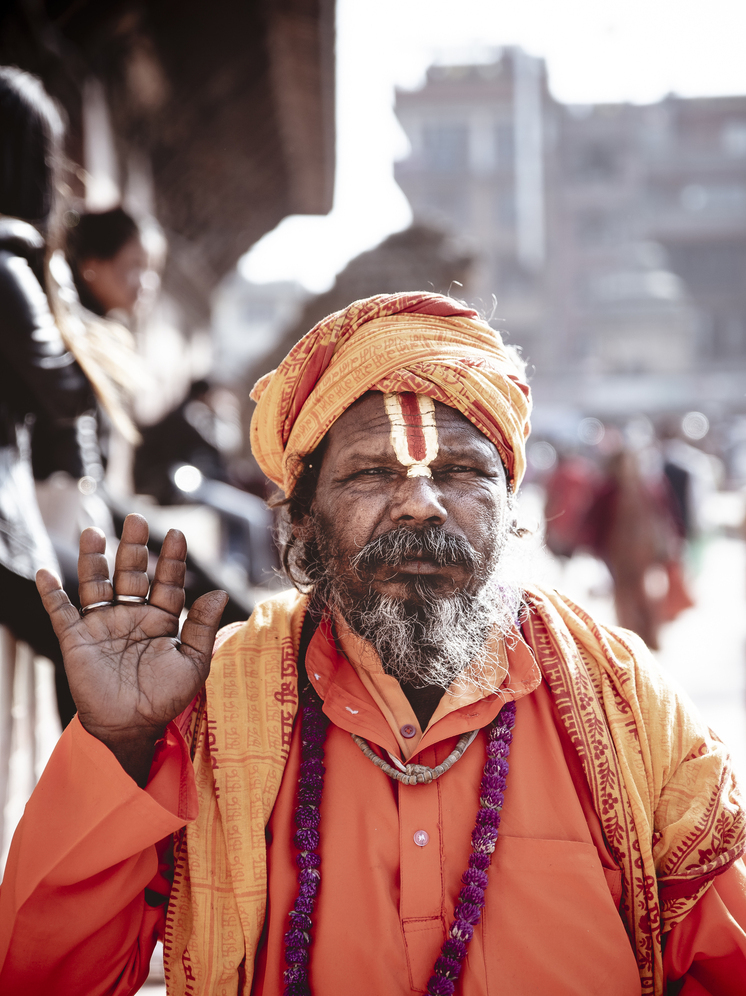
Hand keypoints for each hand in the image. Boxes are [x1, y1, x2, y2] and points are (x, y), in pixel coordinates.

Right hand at [36, 513, 227, 783]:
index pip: (167, 582)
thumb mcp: (193, 663)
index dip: (172, 559)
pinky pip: (62, 612)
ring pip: (97, 584)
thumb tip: (219, 591)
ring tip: (92, 531)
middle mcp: (132, 616)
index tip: (177, 534)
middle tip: (136, 518)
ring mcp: (104, 625)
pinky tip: (45, 572)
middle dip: (134, 547)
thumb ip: (203, 627)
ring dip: (93, 559)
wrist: (132, 728)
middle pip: (132, 573)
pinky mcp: (78, 640)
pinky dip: (52, 593)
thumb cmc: (165, 699)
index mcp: (162, 620)